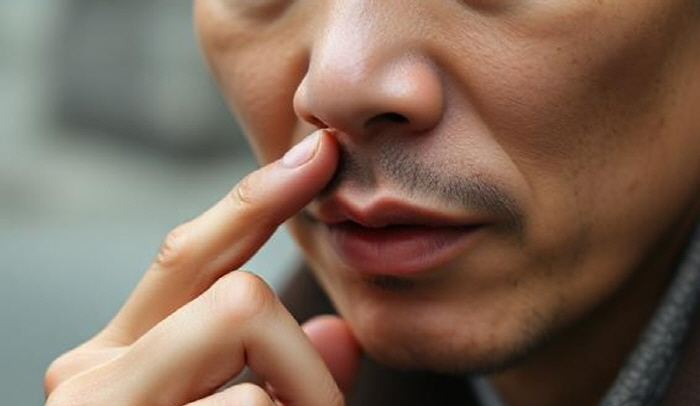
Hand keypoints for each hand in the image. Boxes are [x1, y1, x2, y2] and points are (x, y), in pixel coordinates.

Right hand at [44, 130, 361, 405]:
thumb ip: (288, 374)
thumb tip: (340, 333)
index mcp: (121, 357)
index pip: (189, 257)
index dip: (259, 201)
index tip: (320, 154)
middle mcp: (93, 370)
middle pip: (238, 294)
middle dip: (300, 355)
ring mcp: (98, 401)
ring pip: (244, 323)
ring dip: (305, 397)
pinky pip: (252, 400)